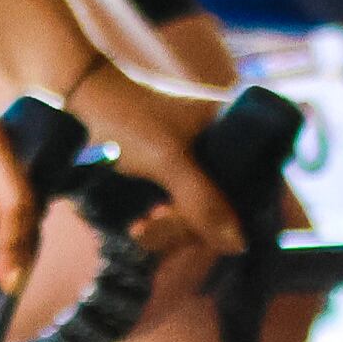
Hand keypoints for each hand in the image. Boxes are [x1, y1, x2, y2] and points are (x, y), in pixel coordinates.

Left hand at [64, 63, 243, 260]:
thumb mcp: (168, 161)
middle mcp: (225, 141)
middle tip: (150, 230)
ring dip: (171, 229)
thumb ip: (204, 202)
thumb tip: (239, 245)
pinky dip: (164, 221)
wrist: (82, 96)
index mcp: (236, 124)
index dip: (243, 215)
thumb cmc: (127, 117)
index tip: (216, 241)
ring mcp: (201, 158)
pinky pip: (182, 207)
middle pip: (228, 203)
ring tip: (139, 229)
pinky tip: (140, 226)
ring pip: (201, 211)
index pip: (261, 180)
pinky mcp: (176, 172)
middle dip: (189, 226)